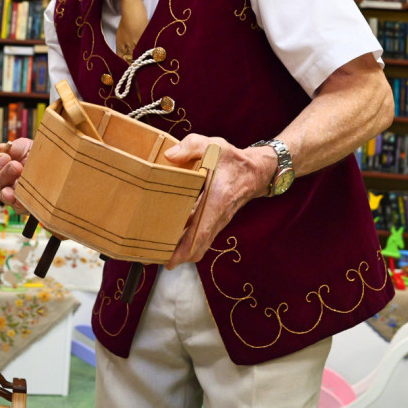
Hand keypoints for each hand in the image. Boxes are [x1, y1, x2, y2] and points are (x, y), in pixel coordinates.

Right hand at [0, 138, 33, 213]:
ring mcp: (11, 196)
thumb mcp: (26, 146)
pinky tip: (25, 195)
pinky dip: (22, 200)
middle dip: (5, 172)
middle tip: (16, 165)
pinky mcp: (23, 206)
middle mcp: (0, 184)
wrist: (55, 166)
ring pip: (4, 195)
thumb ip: (14, 147)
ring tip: (21, 177)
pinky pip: (18, 207)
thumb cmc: (36, 155)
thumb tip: (0, 149)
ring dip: (12, 186)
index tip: (4, 157)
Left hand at [161, 133, 269, 267]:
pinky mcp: (215, 220)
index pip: (202, 231)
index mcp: (216, 200)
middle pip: (198, 245)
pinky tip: (170, 239)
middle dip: (178, 257)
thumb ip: (190, 147)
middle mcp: (218, 216)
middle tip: (152, 259)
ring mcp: (217, 220)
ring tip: (156, 253)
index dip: (186, 249)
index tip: (171, 261)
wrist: (255, 171)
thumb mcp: (212, 145)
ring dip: (181, 251)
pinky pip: (201, 236)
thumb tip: (169, 156)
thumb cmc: (232, 159)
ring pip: (199, 243)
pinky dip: (187, 242)